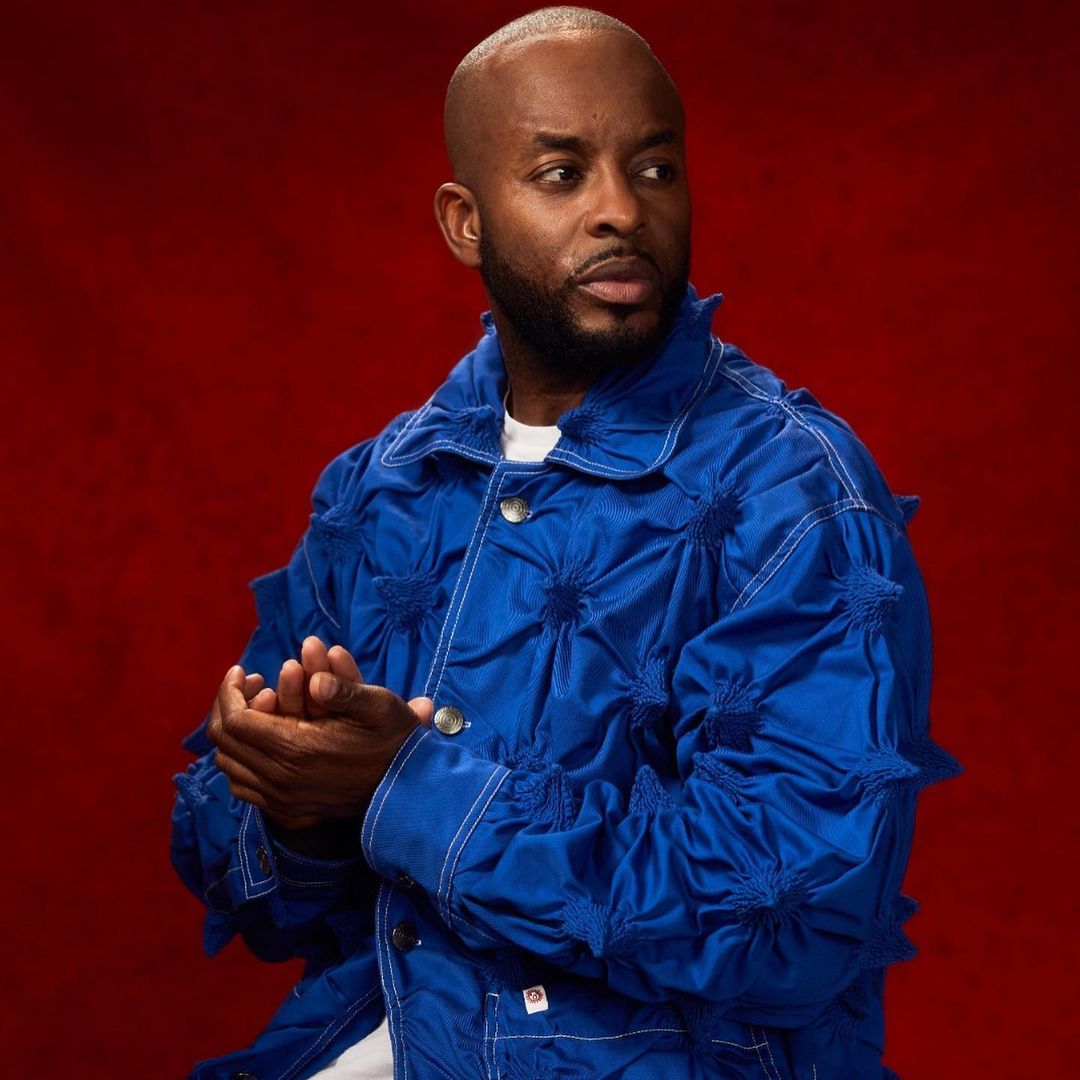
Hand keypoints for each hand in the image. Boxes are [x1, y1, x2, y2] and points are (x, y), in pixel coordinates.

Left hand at [207, 647, 433, 830]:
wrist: (409, 788)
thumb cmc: (394, 740)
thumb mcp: (380, 705)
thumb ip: (345, 688)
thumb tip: (316, 680)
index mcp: (297, 750)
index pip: (235, 721)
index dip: (230, 691)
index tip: (242, 670)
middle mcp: (281, 780)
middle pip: (225, 743)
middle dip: (228, 706)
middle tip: (248, 684)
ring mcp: (282, 801)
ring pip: (229, 766)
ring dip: (232, 734)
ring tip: (252, 708)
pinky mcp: (288, 812)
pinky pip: (243, 787)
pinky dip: (240, 761)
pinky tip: (259, 741)